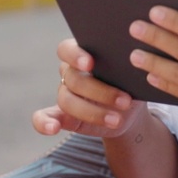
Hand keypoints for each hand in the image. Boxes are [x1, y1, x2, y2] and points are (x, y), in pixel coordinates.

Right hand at [31, 38, 149, 138]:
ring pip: (67, 101)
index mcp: (84, 54)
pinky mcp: (62, 115)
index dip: (75, 55)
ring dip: (92, 112)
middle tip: (125, 101)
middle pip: (74, 80)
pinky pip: (43, 118)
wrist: (130, 109)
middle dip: (100, 92)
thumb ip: (125, 65)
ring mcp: (65, 93)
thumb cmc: (132, 83)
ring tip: (116, 120)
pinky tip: (53, 128)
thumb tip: (132, 60)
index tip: (89, 64)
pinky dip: (44, 123)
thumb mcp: (133, 73)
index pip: (67, 49)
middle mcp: (70, 72)